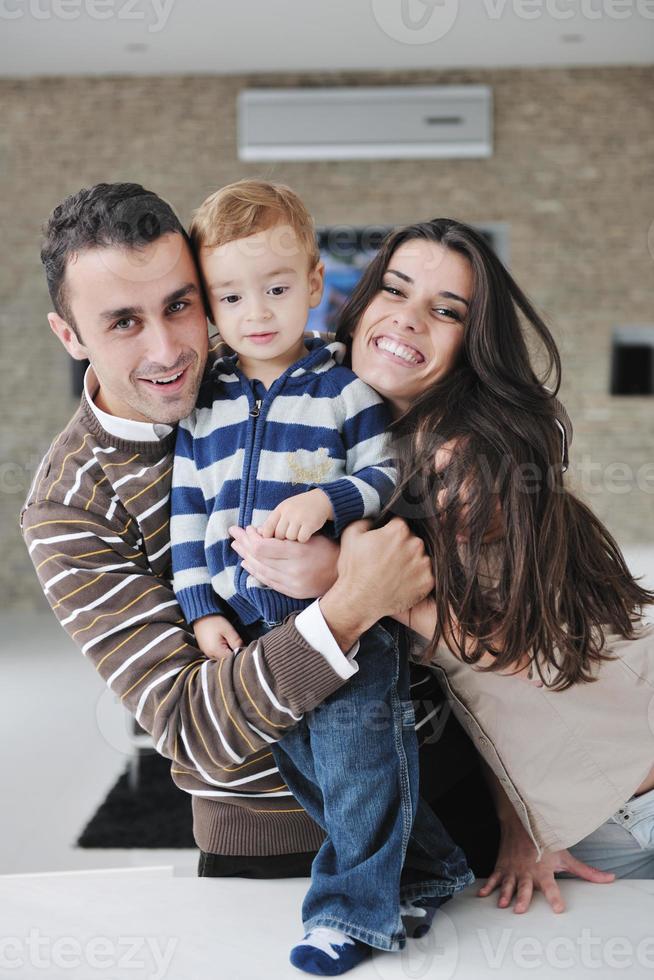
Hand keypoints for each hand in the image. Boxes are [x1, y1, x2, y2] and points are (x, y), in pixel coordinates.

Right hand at [194, 614, 243, 660]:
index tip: (243, 648)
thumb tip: (244, 651)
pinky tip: (225, 644)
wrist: (200, 616)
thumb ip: (237, 642)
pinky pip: (217, 656)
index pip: (231, 660)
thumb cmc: (214, 621)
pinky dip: (222, 652)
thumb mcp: (228, 630)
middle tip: (238, 645)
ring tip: (230, 643)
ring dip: (228, 654)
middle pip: (226, 661)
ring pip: (222, 659)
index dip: (239, 655)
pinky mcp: (206, 651)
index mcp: (215, 651)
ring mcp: (207, 654)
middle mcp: (210, 655)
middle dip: (233, 655)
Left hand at [229, 525, 338, 598]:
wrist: (344, 574)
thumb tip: (259, 532)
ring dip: (246, 557)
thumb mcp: (309, 537)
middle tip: (234, 533)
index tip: (248, 528)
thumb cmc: (327, 549)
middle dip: (244, 544)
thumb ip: (286, 536)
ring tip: (237, 546)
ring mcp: (292, 584)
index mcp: (299, 553)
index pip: (263, 546)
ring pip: (260, 570)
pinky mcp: (292, 592)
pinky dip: (255, 572)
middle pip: (259, 558)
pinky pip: (268, 581)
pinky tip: (247, 563)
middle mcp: (294, 570)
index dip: (251, 537)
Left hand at [259, 489, 333, 542]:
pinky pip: (301, 538)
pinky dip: (303, 539)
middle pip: (279, 534)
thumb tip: (259, 534)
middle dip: (283, 539)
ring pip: (290, 537)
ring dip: (294, 539)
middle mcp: (288, 512)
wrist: (322, 500)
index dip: (268, 537)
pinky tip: (306, 534)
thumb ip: (273, 521)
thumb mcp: (285, 510)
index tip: (273, 541)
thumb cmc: (300, 508)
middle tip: (289, 537)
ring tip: (299, 533)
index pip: (268, 527)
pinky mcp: (310, 523)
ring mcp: (300, 517)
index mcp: (280, 508)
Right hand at [319, 518, 434, 649]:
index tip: (384, 543)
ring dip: (410, 562)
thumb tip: (375, 518)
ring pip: (420, 557)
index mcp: (399, 530)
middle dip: (402, 547)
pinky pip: (426, 574)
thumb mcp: (351, 535)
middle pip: (412, 539)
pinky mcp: (428, 582)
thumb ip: (366, 519)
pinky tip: (401, 582)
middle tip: (388, 560)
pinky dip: (416, 578)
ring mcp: (424, 564)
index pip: (400, 524)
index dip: (390, 532)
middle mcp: (416, 544)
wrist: (358, 601)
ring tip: (394, 573)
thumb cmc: (353, 569)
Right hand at [478, 820, 614, 913]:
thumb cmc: (546, 840)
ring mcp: (513, 869)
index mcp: (544, 870)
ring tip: (502, 904)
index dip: (554, 898)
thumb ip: (586, 871)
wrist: (522, 821)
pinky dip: (487, 886)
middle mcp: (528, 871)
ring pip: (508, 883)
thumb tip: (609, 879)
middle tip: (520, 909)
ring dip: (505, 894)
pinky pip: (494, 877)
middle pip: (526, 887)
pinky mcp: (502, 866)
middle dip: (523, 898)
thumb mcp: (566, 856)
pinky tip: (482, 896)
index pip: (551, 887)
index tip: (558, 908)